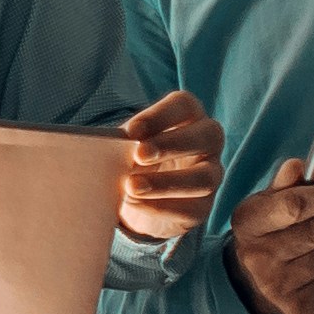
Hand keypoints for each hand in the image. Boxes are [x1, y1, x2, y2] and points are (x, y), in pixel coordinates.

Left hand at [111, 86, 222, 244]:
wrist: (138, 199)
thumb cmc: (132, 158)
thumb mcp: (124, 146)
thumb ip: (119, 143)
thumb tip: (102, 147)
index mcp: (188, 115)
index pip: (183, 105)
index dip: (159, 117)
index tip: (131, 132)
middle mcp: (208, 141)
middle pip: (207, 136)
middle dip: (171, 145)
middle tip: (139, 155)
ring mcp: (212, 174)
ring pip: (205, 178)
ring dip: (167, 183)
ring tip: (132, 187)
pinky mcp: (203, 207)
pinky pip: (191, 208)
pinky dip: (160, 207)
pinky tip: (136, 204)